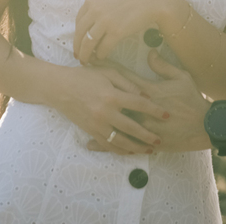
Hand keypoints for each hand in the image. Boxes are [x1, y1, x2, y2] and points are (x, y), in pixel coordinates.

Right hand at [46, 63, 171, 155]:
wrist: (59, 88)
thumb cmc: (84, 76)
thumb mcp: (107, 72)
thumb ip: (127, 83)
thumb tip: (144, 96)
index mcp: (111, 96)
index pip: (139, 104)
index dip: (154, 110)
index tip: (167, 115)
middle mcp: (105, 113)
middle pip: (132, 128)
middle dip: (148, 135)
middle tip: (160, 140)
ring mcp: (97, 125)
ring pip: (120, 142)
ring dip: (136, 147)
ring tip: (149, 149)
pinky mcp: (90, 132)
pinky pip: (107, 145)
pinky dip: (120, 150)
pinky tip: (130, 151)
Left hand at [74, 0, 187, 63]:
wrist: (152, 0)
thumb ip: (98, 8)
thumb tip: (90, 25)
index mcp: (91, 0)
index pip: (78, 22)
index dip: (77, 35)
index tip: (77, 44)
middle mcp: (95, 9)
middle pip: (80, 33)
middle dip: (78, 48)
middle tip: (78, 57)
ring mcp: (105, 21)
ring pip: (88, 43)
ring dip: (86, 55)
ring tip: (87, 61)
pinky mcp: (116, 31)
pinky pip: (103, 48)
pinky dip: (101, 55)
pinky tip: (103, 57)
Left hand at [85, 50, 210, 153]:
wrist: (206, 127)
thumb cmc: (194, 100)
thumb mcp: (181, 77)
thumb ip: (163, 65)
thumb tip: (149, 52)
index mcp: (149, 92)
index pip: (124, 79)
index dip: (108, 71)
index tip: (94, 64)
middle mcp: (142, 111)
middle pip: (114, 101)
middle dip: (96, 95)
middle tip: (77, 89)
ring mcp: (143, 128)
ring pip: (113, 124)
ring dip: (95, 119)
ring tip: (77, 115)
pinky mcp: (145, 143)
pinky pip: (122, 144)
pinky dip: (105, 143)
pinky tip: (90, 143)